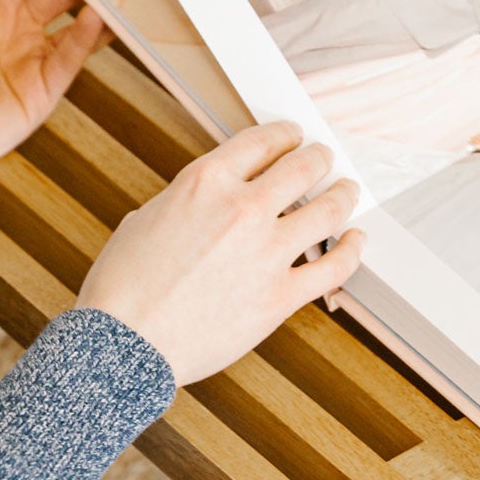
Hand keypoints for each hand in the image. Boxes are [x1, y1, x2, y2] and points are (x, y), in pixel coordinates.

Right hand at [77, 122, 363, 385]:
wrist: (124, 345)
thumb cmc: (123, 288)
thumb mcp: (146, 219)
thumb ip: (187, 202)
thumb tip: (209, 203)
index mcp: (204, 183)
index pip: (260, 142)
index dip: (284, 134)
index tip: (294, 135)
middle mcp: (242, 210)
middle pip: (302, 168)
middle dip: (318, 157)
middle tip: (324, 156)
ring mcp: (267, 253)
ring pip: (327, 210)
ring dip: (343, 194)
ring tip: (348, 189)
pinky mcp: (281, 295)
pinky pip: (333, 267)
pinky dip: (351, 250)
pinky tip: (356, 240)